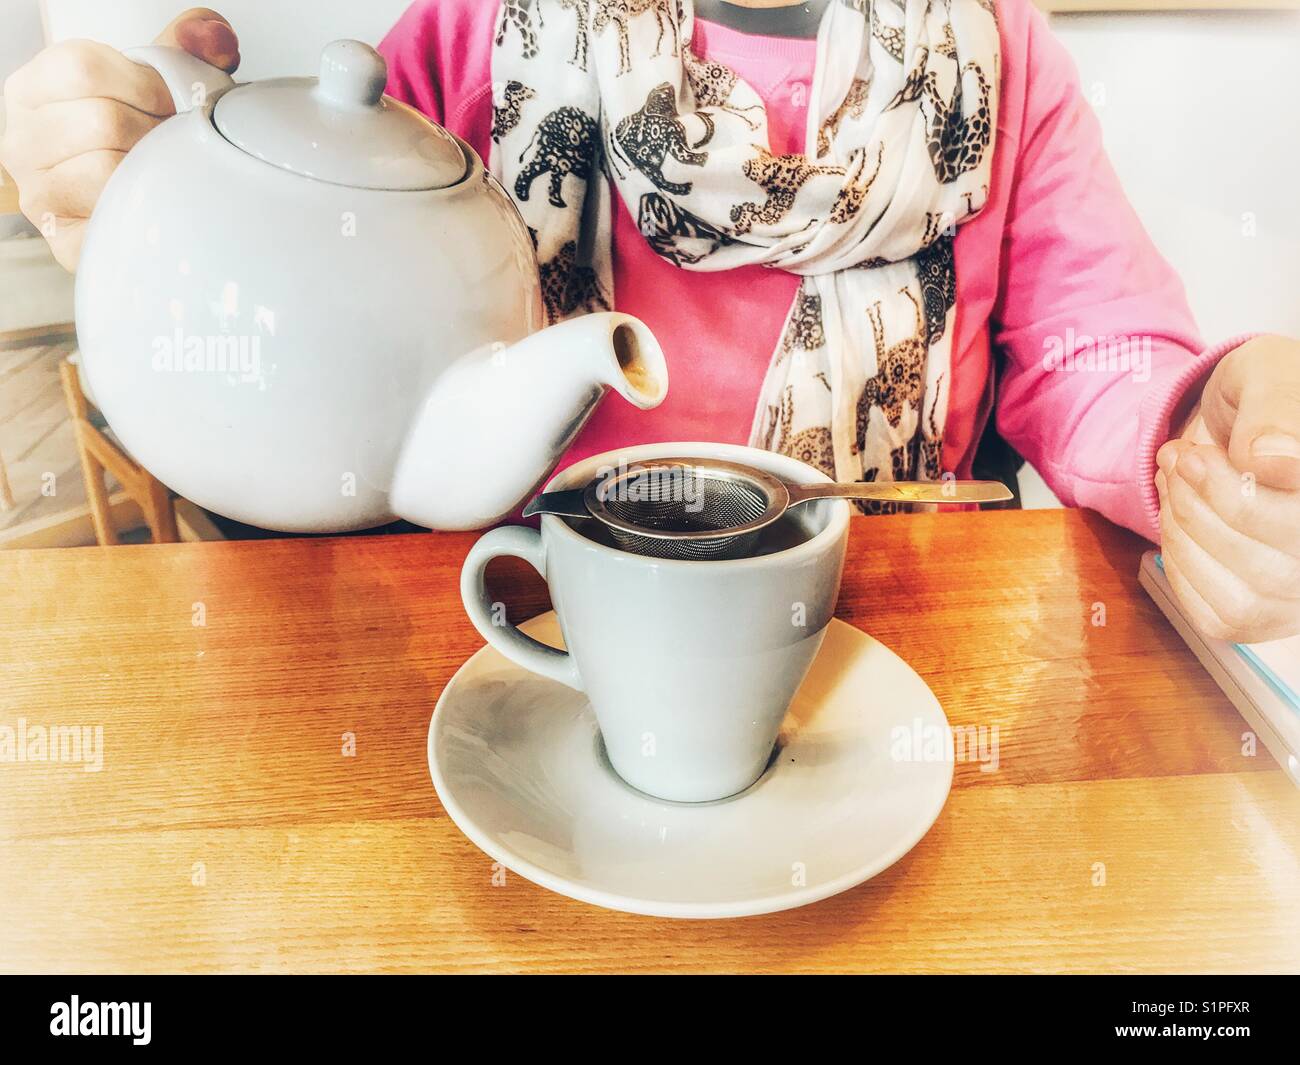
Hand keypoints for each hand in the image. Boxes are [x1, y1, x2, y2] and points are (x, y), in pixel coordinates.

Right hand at [0, 8, 238, 271]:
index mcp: (32, 91)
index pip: (83, 69)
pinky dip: (145, 209)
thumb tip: (212, 36)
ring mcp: (38, 194)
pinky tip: (149, 203)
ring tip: (155, 171)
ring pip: (108, 170)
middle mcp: (20, 141)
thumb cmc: (138, 136)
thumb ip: (182, 49)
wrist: (135, 197)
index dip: (143, 85)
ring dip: (150, 171)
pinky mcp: (65, 241)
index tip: (161, 102)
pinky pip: (116, 219)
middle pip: (102, 120)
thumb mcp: (153, 82)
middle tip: (163, 144)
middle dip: (151, 131)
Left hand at [1156, 335, 1299, 642]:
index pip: (1294, 524)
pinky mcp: (1268, 616)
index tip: (1190, 454)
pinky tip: (1177, 520)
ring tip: (1171, 483)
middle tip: (1171, 460)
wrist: (1244, 423)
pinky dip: (1182, 567)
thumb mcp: (1268, 376)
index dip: (1234, 496)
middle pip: (1273, 571)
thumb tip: (1275, 463)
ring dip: (1186, 537)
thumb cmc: (1263, 398)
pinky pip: (1219, 616)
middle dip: (1200, 512)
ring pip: (1245, 600)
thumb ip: (1276, 413)